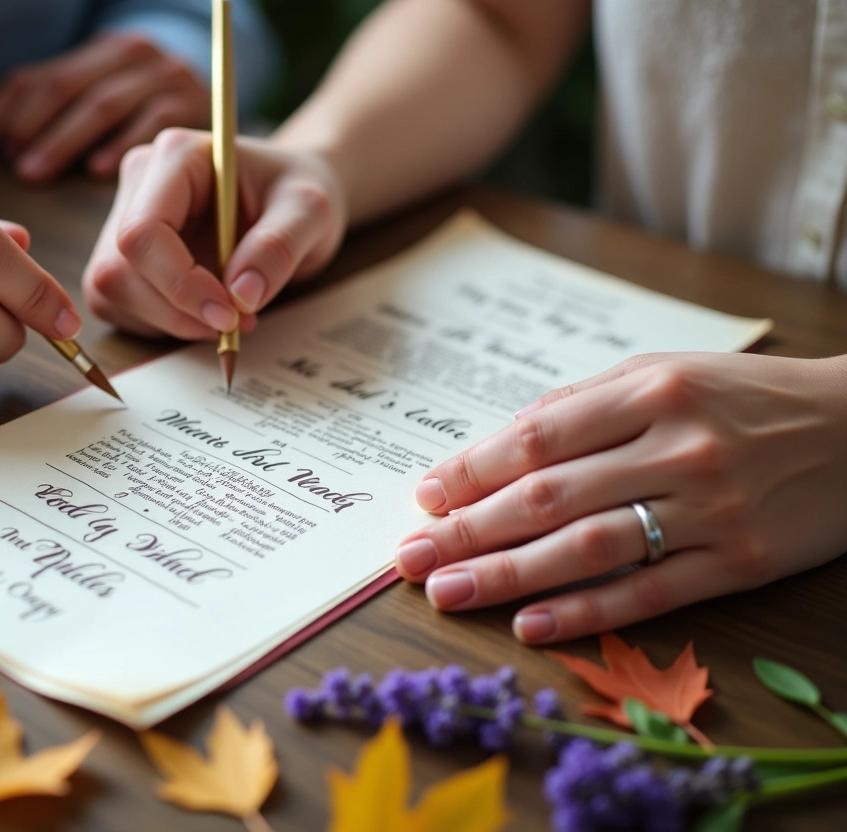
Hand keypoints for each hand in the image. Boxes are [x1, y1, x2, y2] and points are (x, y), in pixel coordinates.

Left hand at [0, 33, 209, 182]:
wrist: (233, 100)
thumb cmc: (153, 115)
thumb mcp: (109, 101)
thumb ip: (62, 117)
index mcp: (96, 54)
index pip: (35, 76)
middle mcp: (130, 54)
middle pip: (65, 85)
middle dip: (31, 126)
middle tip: (11, 167)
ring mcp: (163, 75)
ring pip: (101, 102)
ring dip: (63, 139)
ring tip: (34, 173)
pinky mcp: (193, 101)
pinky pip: (149, 120)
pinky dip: (119, 144)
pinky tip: (96, 171)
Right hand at [83, 128, 345, 339]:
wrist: (290, 202)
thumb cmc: (297, 194)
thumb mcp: (309, 212)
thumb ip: (279, 247)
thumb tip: (241, 295)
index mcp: (177, 157)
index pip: (143, 231)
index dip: (179, 284)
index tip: (228, 314)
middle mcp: (140, 182)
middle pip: (119, 267)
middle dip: (176, 311)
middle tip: (235, 323)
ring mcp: (124, 218)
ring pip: (113, 291)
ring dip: (170, 321)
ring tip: (228, 317)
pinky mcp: (124, 255)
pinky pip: (118, 305)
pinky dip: (162, 324)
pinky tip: (203, 313)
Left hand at [393, 352, 846, 642]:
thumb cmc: (747, 396)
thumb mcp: (668, 371)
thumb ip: (585, 400)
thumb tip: (503, 439)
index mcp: (652, 390)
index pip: (539, 438)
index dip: (474, 470)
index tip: (426, 497)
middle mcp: (676, 448)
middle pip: (549, 496)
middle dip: (470, 530)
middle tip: (411, 557)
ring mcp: (711, 508)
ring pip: (589, 547)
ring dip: (508, 575)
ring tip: (449, 593)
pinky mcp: (741, 562)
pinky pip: (650, 593)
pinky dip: (586, 611)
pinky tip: (531, 624)